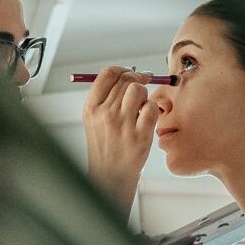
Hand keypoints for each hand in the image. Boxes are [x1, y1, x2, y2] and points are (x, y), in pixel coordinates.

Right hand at [82, 66, 158, 218]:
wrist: (110, 175)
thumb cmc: (105, 145)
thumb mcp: (94, 120)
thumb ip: (105, 97)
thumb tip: (127, 73)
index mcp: (91, 107)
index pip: (108, 73)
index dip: (123, 69)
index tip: (130, 73)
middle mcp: (105, 114)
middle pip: (126, 79)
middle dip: (138, 79)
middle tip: (143, 84)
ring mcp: (122, 125)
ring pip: (139, 90)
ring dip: (144, 95)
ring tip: (141, 107)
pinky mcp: (139, 136)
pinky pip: (151, 108)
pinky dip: (153, 110)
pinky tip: (147, 118)